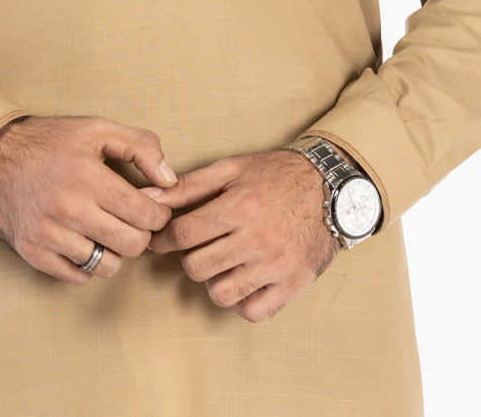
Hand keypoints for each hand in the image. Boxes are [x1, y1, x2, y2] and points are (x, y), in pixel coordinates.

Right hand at [0, 114, 177, 284]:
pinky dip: (88, 264)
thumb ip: (141, 146)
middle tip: (132, 219)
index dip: (158, 213)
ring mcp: (48, 236)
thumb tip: (170, 181)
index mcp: (88, 177)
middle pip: (132, 245)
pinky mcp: (32, 253)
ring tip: (107, 229)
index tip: (152, 207)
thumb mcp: (97, 128)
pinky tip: (84, 240)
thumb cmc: (50, 141)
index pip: (146, 215)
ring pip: (108, 266)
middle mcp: (68, 210)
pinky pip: (79, 277)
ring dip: (115, 250)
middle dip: (140, 233)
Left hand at [146, 148, 341, 321]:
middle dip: (189, 256)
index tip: (160, 239)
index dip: (163, 238)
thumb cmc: (275, 174)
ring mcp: (277, 265)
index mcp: (240, 206)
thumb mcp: (231, 169)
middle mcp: (258, 238)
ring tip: (221, 262)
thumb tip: (149, 199)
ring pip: (220, 293)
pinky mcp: (293, 284)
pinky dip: (242, 300)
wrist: (330, 187)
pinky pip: (252, 311)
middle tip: (198, 246)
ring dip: (213, 280)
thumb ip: (188, 186)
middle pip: (196, 266)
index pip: (183, 234)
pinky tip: (243, 279)